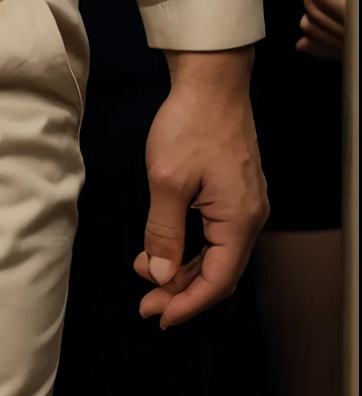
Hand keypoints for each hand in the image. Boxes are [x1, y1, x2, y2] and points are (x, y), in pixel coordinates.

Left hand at [135, 47, 266, 328]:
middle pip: (219, 272)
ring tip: (145, 271)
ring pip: (215, 253)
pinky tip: (163, 244)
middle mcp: (249, 217)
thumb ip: (163, 233)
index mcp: (240, 220)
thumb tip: (160, 275)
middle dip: (182, 290)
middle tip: (146, 301)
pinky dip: (189, 245)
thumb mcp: (167, 181)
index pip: (218, 281)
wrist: (211, 80)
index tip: (156, 315)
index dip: (187, 303)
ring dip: (183, 267)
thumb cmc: (191, 124)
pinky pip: (214, 233)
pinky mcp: (234, 190)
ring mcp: (244, 203)